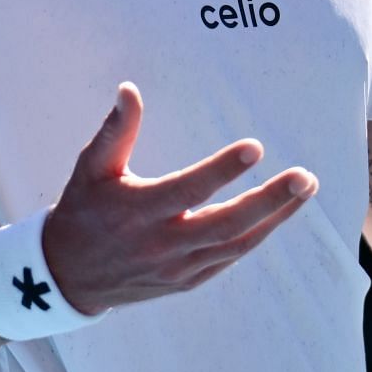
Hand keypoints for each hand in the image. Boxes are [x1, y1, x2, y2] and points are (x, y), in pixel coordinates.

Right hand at [42, 82, 317, 313]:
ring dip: (274, 218)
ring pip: (236, 245)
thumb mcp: (91, 168)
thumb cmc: (83, 211)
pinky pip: (229, 259)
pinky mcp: (186, 282)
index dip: (222, 169)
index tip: (255, 146)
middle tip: (304, 176)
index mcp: (140, 210)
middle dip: (269, 201)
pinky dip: (255, 237)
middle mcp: (162, 244)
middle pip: (226, 225)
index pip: (189, 189)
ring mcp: (178, 268)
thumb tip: (129, 89)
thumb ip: (115, 130)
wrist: (67, 277)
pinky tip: (279, 214)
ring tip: (305, 189)